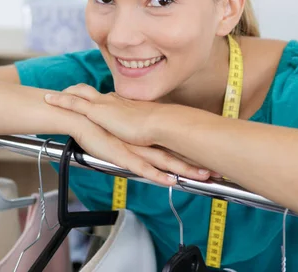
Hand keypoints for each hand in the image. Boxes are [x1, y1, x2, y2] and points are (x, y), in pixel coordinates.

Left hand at [44, 83, 157, 145]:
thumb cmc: (156, 129)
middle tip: (64, 94)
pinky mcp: (96, 110)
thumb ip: (139, 133)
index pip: (103, 99)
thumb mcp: (144, 130)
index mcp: (122, 104)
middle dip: (75, 91)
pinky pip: (72, 102)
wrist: (157, 124)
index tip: (88, 101)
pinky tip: (48, 100)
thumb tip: (140, 139)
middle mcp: (111, 100)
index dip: (93, 99)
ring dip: (63, 94)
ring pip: (77, 93)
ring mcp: (102, 103)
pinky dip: (59, 100)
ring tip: (49, 98)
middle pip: (88, 91)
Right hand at [67, 117, 211, 185]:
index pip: (175, 145)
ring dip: (185, 169)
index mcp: (147, 135)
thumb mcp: (123, 132)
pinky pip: (144, 167)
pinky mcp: (123, 154)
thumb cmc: (99, 125)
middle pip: (176, 153)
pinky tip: (171, 181)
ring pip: (166, 161)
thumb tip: (146, 142)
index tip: (212, 159)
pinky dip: (159, 175)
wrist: (79, 116)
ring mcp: (136, 148)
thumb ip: (136, 137)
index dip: (193, 153)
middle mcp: (146, 140)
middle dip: (197, 163)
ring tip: (204, 177)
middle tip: (219, 171)